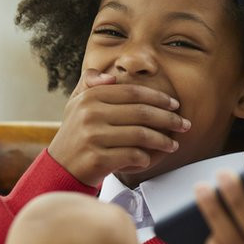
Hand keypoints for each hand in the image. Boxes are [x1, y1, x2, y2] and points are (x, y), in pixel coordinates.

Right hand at [47, 68, 189, 186]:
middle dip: (168, 119)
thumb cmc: (75, 134)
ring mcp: (93, 137)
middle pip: (141, 112)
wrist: (59, 167)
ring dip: (162, 140)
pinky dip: (145, 158)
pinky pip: (132, 155)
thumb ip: (91, 83)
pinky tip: (149, 159)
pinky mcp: (97, 159)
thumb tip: (111, 77)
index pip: (132, 93)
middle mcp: (90, 114)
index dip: (157, 97)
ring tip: (173, 144)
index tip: (175, 104)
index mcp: (89, 97)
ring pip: (140, 135)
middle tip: (184, 124)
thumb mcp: (76, 103)